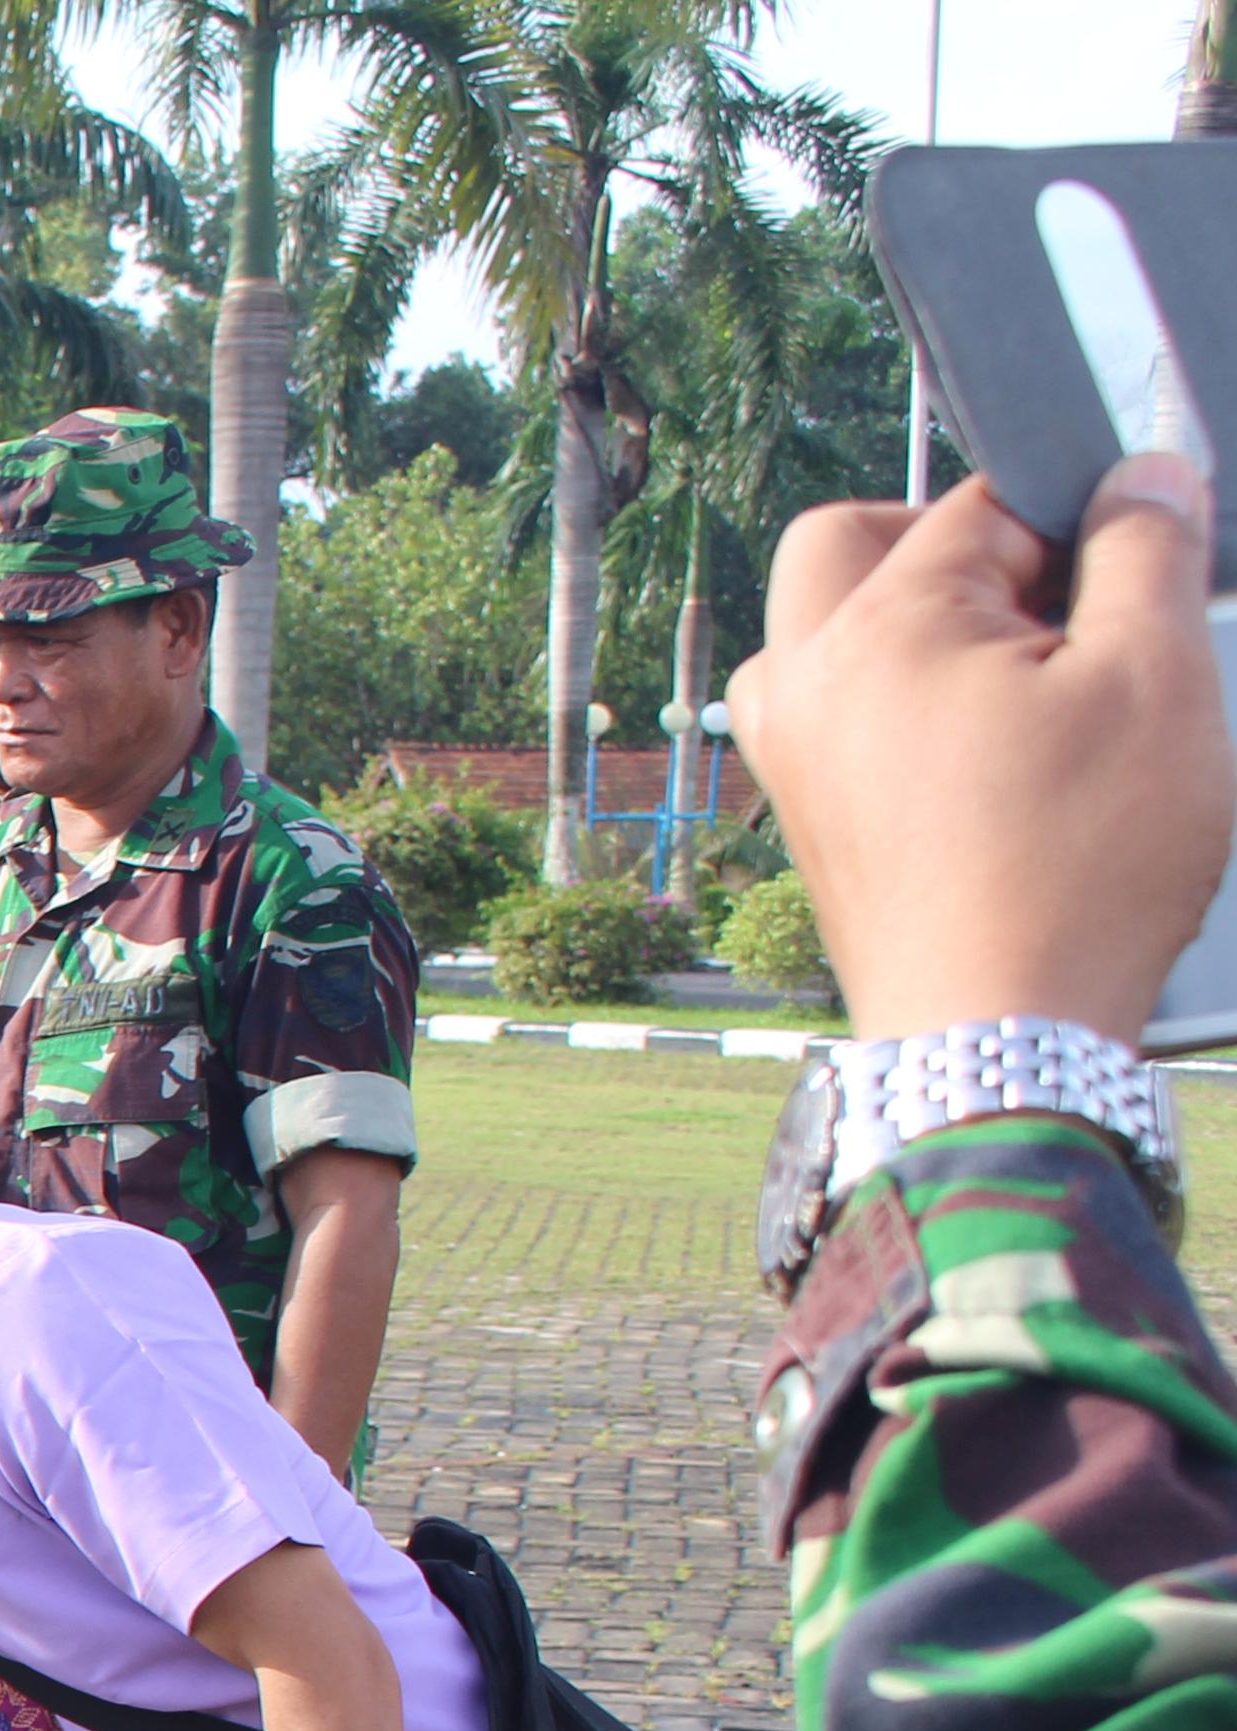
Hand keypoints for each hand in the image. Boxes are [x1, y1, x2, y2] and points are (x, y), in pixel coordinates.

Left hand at [729, 456, 1229, 1044]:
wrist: (1001, 1037)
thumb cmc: (1079, 868)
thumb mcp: (1159, 678)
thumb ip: (1148, 550)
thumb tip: (1143, 475)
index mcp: (877, 626)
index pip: (981, 504)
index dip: (1074, 519)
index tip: (1132, 568)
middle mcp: (804, 683)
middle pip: (849, 543)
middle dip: (952, 543)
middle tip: (1051, 599)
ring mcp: (790, 757)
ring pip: (820, 629)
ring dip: (905, 622)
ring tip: (1014, 676)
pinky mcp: (804, 820)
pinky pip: (830, 715)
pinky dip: (893, 701)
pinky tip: (980, 747)